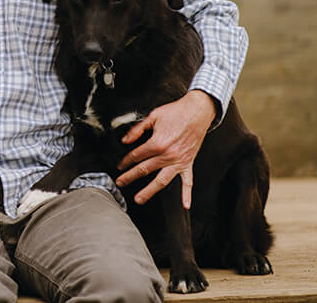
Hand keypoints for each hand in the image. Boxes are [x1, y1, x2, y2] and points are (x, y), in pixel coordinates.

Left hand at [115, 90, 215, 207]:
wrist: (197, 111)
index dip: (126, 161)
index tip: (120, 165)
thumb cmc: (176, 112)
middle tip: (120, 182)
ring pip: (162, 180)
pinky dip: (187, 194)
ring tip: (139, 199)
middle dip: (130, 176)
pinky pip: (188, 181)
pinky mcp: (188, 163)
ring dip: (149, 191)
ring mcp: (178, 161)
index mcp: (157, 143)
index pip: (137, 155)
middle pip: (145, 169)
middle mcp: (167, 155)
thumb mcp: (152, 116)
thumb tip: (125, 140)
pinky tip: (185, 204)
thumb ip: (137, 129)